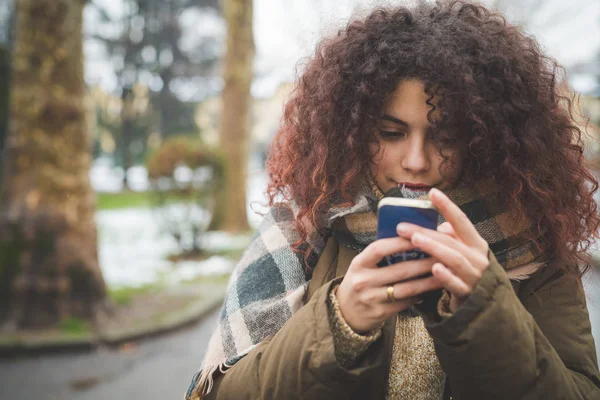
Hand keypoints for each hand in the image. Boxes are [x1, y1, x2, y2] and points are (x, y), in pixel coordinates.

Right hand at [336, 237, 442, 332]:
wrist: (345, 312)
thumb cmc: (360, 281)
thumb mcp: (362, 265)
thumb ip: (381, 254)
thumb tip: (410, 236)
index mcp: (359, 263)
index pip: (380, 249)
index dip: (400, 242)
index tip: (420, 235)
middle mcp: (363, 281)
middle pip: (399, 269)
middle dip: (424, 262)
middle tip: (443, 254)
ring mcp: (372, 299)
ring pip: (406, 289)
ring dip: (428, 281)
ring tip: (444, 273)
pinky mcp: (381, 313)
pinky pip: (406, 303)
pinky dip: (421, 295)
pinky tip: (432, 289)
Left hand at [396, 188, 489, 311]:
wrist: (482, 307)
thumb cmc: (465, 274)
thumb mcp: (461, 253)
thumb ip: (451, 238)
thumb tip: (439, 224)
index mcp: (476, 244)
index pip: (461, 221)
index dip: (447, 206)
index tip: (432, 192)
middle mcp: (478, 257)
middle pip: (452, 240)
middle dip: (427, 232)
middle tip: (402, 226)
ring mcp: (475, 276)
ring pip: (454, 259)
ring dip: (434, 248)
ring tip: (415, 240)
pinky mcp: (468, 294)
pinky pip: (456, 284)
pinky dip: (446, 276)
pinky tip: (434, 268)